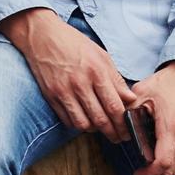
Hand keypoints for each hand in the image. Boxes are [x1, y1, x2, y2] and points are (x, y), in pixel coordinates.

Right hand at [0, 8, 135, 141]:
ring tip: (102, 128)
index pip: (114, 106)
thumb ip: (116, 79)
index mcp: (97, 71)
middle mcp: (80, 83)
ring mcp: (64, 91)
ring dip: (95, 130)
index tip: (128, 131)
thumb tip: (131, 99)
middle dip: (113, 133)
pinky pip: (67, 120)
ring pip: (83, 124)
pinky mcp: (51, 96)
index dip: (123, 123)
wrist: (44, 36)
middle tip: (119, 138)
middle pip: (100, 119)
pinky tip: (85, 120)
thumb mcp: (101, 56)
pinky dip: (78, 124)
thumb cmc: (75, 44)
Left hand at [128, 62, 174, 174]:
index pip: (163, 163)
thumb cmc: (167, 83)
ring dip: (167, 170)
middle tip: (143, 167)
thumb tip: (117, 128)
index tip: (137, 173)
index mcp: (171, 126)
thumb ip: (129, 111)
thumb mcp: (143, 92)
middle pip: (172, 170)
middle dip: (155, 173)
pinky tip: (167, 155)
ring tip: (154, 161)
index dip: (149, 173)